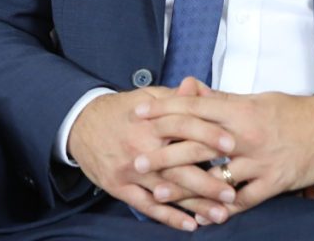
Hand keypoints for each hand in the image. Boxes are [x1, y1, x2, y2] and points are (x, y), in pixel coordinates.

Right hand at [67, 86, 235, 230]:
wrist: (80, 124)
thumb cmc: (121, 110)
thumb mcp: (147, 97)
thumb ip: (174, 98)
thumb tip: (197, 87)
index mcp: (151, 121)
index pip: (184, 126)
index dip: (209, 134)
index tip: (233, 144)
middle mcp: (141, 147)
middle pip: (179, 165)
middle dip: (208, 180)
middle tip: (232, 191)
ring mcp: (130, 170)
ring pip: (167, 191)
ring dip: (195, 204)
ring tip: (221, 214)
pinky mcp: (120, 187)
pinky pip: (147, 206)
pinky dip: (169, 217)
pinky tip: (190, 225)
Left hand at [134, 85, 313, 221]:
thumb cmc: (293, 111)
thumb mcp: (257, 98)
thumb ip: (222, 99)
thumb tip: (193, 90)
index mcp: (241, 110)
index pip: (194, 107)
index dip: (164, 108)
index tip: (139, 111)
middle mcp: (246, 135)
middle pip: (197, 143)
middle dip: (164, 151)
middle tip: (137, 159)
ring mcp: (260, 161)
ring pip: (215, 176)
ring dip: (184, 186)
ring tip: (158, 192)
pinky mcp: (274, 183)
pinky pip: (241, 200)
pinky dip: (219, 209)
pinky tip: (199, 216)